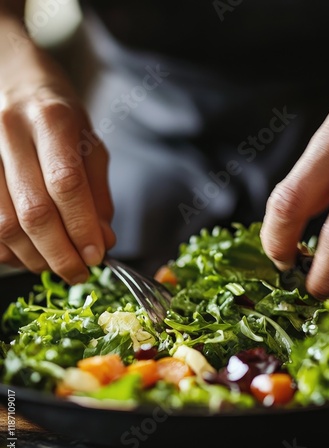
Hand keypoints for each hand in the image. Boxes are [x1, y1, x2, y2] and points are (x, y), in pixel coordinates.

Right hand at [0, 40, 114, 282]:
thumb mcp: (90, 144)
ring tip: (56, 266)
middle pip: (33, 210)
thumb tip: (103, 241)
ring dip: (33, 257)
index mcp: (51, 119)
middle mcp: (8, 131)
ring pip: (2, 223)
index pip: (67, 185)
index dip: (82, 228)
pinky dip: (6, 250)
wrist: (10, 77)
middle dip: (60, 253)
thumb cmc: (58, 115)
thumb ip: (97, 194)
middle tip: (79, 274)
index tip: (98, 257)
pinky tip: (27, 254)